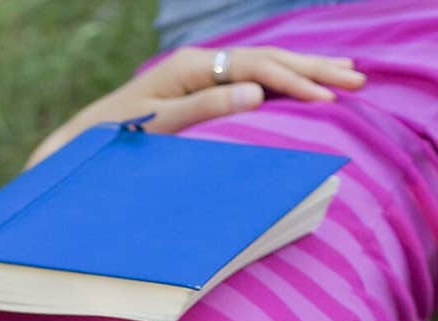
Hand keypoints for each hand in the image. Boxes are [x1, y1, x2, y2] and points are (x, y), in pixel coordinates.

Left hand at [25, 45, 365, 165]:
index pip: (259, 68)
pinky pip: (251, 79)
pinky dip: (282, 81)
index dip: (297, 81)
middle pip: (269, 60)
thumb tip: (257, 92)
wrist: (80, 144)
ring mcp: (201, 75)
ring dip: (306, 71)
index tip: (329, 97)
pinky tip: (303, 84)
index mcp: (193, 69)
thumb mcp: (160, 125)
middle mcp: (200, 65)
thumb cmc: (115, 139)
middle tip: (358, 79)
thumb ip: (207, 108)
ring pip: (264, 67)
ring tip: (346, 77)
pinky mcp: (199, 89)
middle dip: (314, 68)